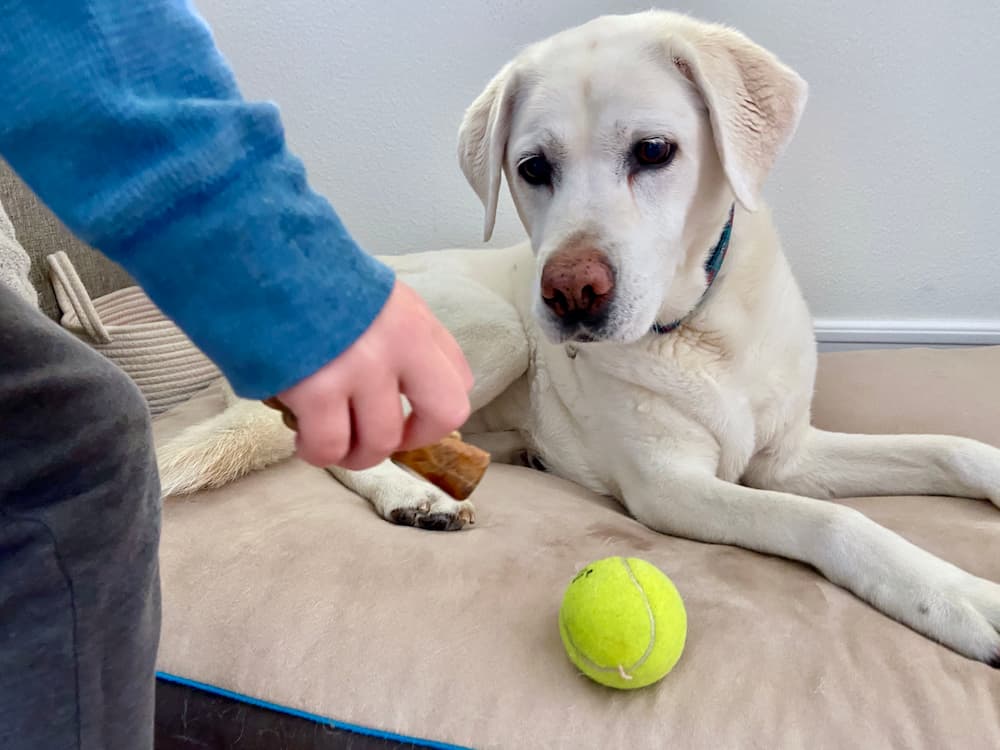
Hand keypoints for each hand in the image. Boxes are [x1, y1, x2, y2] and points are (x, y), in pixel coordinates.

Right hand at [276, 280, 473, 469]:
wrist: (251, 251)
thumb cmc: (303, 275)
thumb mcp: (369, 296)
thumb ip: (392, 335)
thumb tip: (393, 385)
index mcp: (415, 318)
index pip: (459, 381)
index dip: (433, 413)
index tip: (405, 418)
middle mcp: (400, 341)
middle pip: (442, 415)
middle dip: (411, 441)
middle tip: (376, 440)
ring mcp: (361, 366)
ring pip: (380, 442)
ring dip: (354, 455)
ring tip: (328, 443)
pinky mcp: (317, 388)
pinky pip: (329, 445)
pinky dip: (315, 452)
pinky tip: (302, 438)